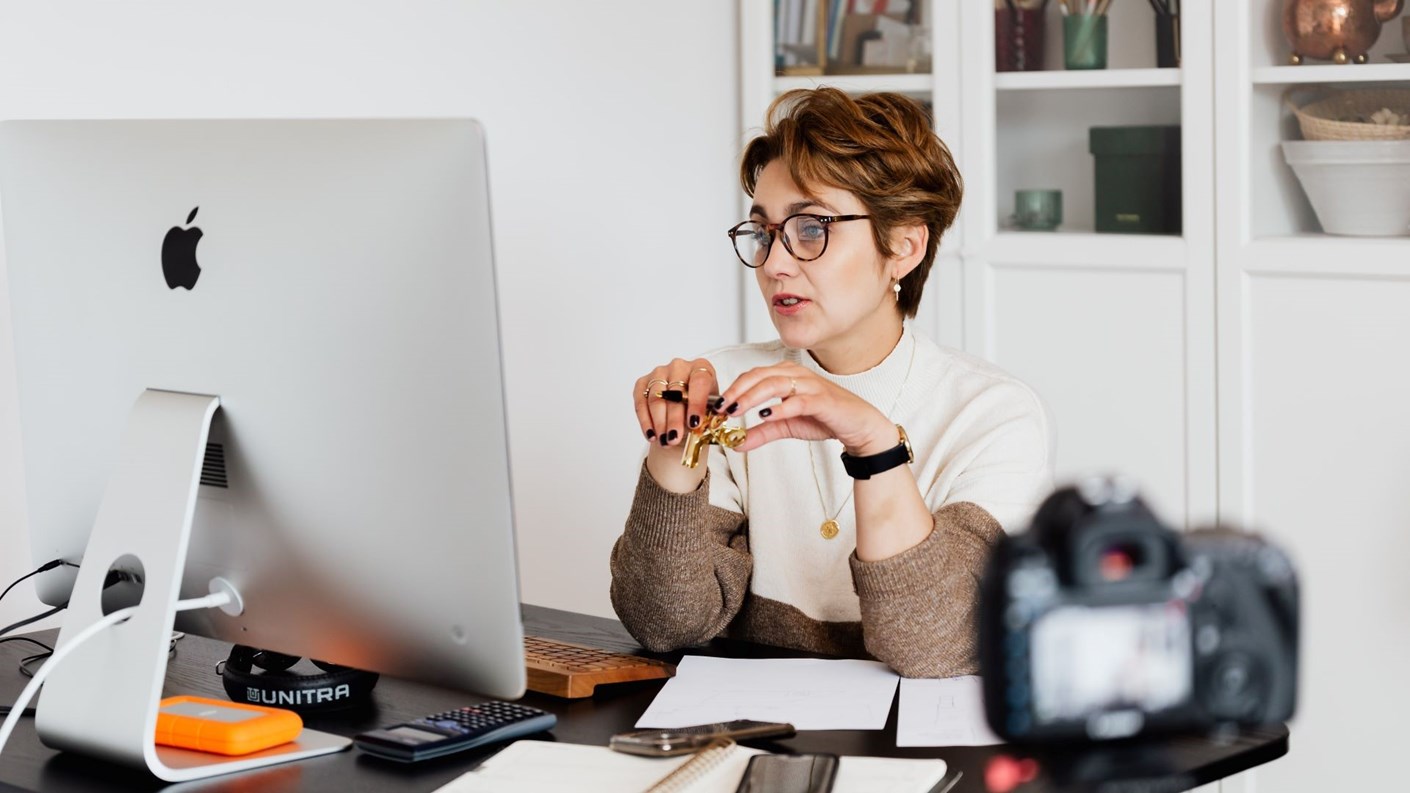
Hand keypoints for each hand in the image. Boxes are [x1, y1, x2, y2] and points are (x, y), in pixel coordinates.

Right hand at [632, 357, 719, 453]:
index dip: (696, 402)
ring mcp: (659, 373)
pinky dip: (646, 421)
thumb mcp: (710, 411)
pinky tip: (651, 435)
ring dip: (659, 422)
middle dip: (674, 419)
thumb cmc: (698, 409)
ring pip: (656, 398)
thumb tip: (716, 417)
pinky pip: (641, 402)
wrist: (682, 412)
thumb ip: (711, 414)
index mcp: (701, 367)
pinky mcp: (643, 383)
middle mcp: (679, 366)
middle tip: (674, 438)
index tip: (694, 423)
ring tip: (664, 441)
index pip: (699, 381)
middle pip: (675, 392)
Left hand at [715, 362, 895, 455]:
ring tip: (735, 410)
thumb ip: (761, 432)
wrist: (858, 426)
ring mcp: (810, 385)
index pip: (753, 375)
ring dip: (752, 396)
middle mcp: (797, 374)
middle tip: (721, 408)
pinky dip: (780, 407)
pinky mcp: (823, 400)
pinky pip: (798, 400)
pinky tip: (765, 415)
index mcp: (786, 375)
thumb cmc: (824, 419)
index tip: (716, 406)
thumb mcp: (786, 426)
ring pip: (775, 383)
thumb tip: (736, 444)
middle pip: (759, 376)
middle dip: (737, 391)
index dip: (733, 388)